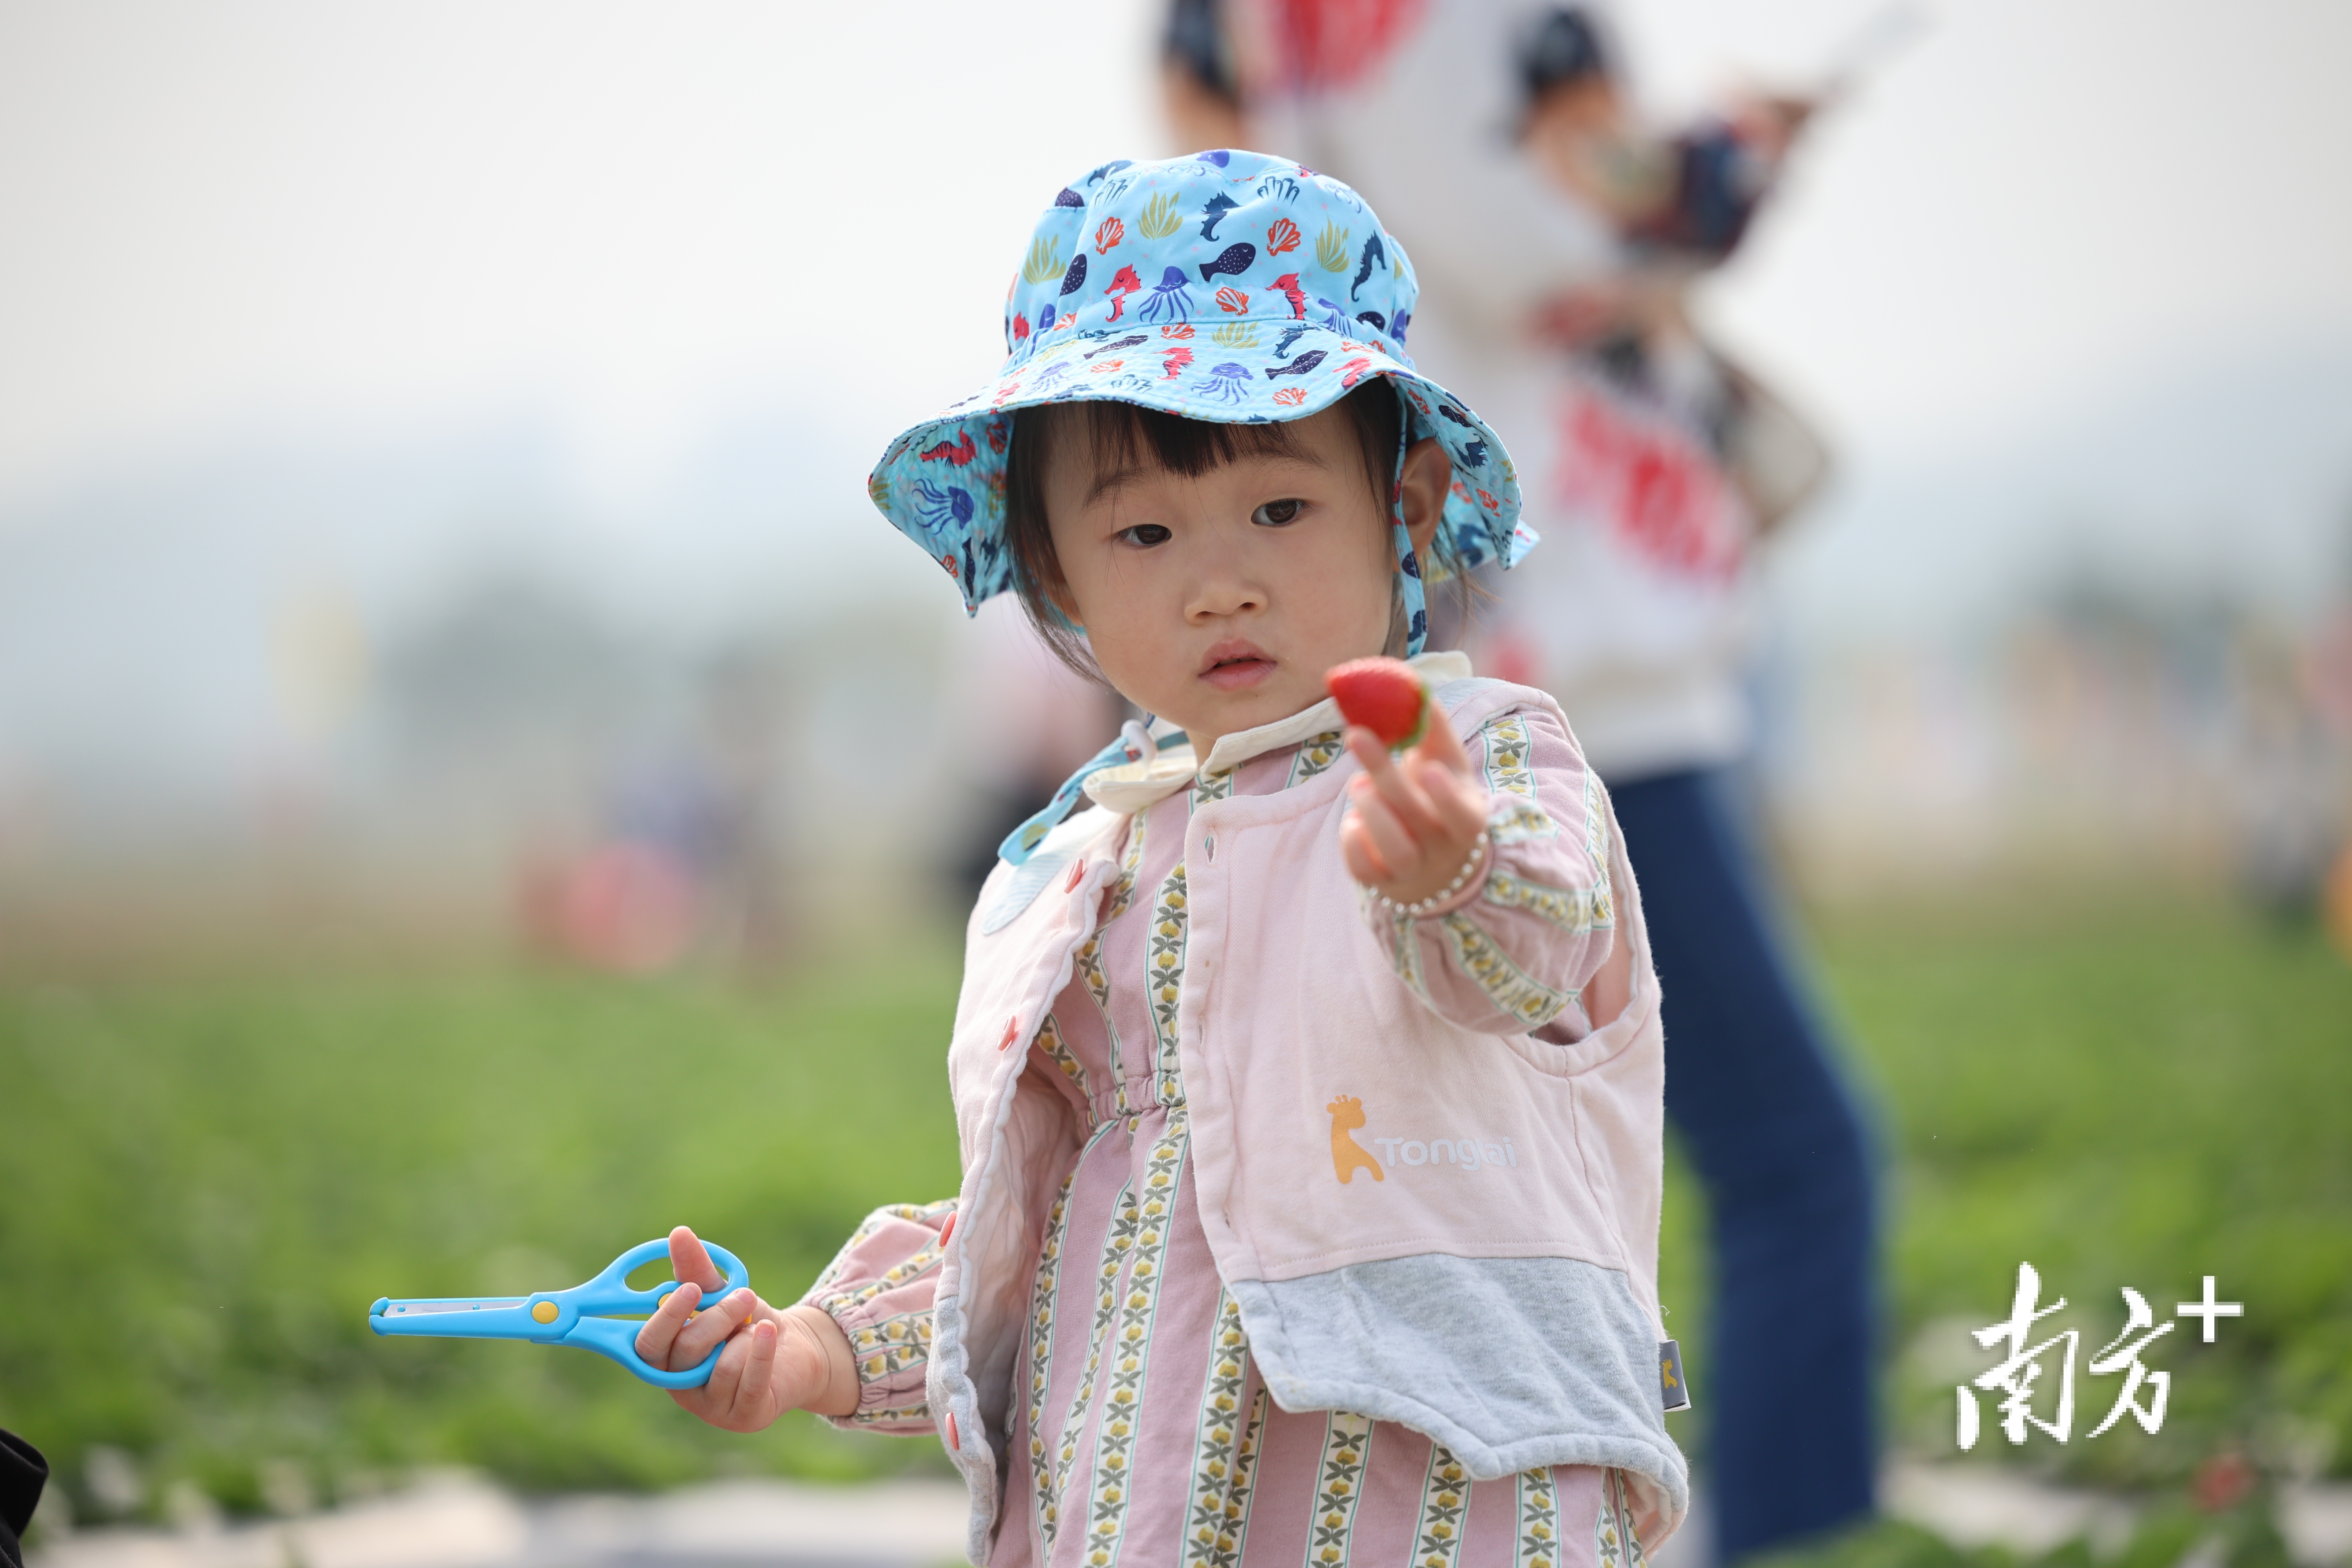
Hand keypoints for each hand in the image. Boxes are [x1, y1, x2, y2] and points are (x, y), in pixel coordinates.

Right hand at [633, 1225, 856, 1430]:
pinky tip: (770, 1331)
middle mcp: (681, 1387)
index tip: (689, 1289)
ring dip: (746, 1337)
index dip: (665, 1318)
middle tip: (744, 1295)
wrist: (796, 1350)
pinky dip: (762, 1352)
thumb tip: (679, 1234)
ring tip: (758, 1327)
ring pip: (721, 1367)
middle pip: (687, 1351)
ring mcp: (712, 1408)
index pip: (648, 1345)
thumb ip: (697, 1271)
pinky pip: (750, 1383)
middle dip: (717, 1317)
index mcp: (666, 1358)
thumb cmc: (748, 1322)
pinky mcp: (745, 1417)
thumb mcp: (722, 1295)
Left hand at [1339, 704, 1490, 907]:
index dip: (1446, 796)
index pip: (1462, 815)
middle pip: (1414, 816)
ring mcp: (1412, 870)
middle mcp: (1443, 849)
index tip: (1425, 768)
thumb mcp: (1446, 763)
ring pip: (1390, 846)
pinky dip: (1352, 840)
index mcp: (1467, 819)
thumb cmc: (1438, 795)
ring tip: (1358, 784)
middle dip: (1384, 774)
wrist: (1434, 858)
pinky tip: (1354, 822)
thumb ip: (1433, 727)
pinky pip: (1362, 867)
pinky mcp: (1381, 882)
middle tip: (1356, 735)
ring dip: (1369, 809)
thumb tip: (1413, 684)